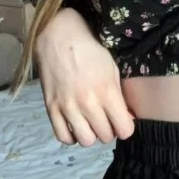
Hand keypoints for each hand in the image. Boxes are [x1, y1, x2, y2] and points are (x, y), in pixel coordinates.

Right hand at [35, 8, 134, 146]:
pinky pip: (63, 136)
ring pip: (86, 141)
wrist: (59, 37)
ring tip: (91, 123)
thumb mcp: (113, 69)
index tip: (124, 121)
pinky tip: (76, 125)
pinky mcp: (51, 108)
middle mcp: (88, 103)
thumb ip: (120, 96)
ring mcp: (67, 107)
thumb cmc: (91, 51)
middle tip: (107, 119)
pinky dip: (72, 136)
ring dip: (92, 134)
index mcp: (107, 92)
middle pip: (105, 136)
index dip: (126, 127)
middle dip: (110, 130)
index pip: (124, 129)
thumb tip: (127, 118)